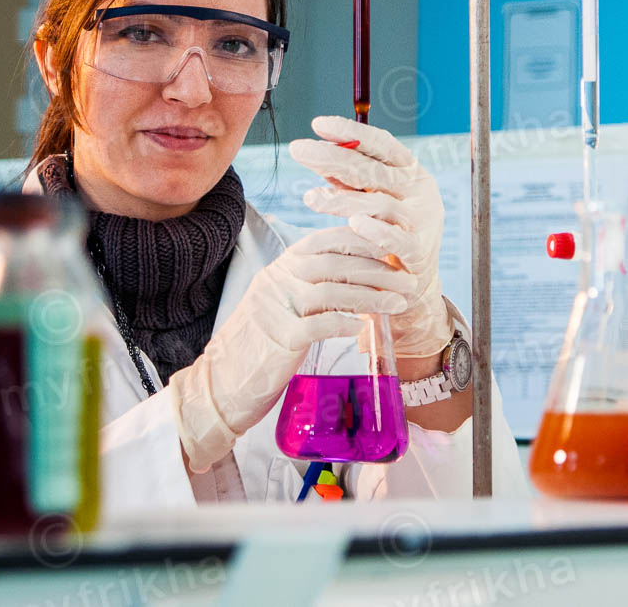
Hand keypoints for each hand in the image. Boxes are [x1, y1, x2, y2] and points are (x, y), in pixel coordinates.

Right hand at [170, 225, 411, 472]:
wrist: (220, 386)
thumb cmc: (257, 348)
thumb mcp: (280, 306)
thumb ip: (308, 288)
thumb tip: (355, 278)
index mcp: (278, 269)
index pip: (324, 242)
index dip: (360, 241)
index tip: (390, 248)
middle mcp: (276, 281)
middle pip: (334, 263)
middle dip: (376, 269)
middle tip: (407, 281)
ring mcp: (276, 308)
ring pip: (332, 291)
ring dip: (371, 296)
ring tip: (398, 304)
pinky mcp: (279, 339)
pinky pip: (319, 324)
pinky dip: (345, 323)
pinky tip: (365, 327)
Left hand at [290, 116, 449, 359]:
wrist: (415, 280)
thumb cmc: (390, 229)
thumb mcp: (375, 197)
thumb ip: (350, 178)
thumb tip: (318, 150)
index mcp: (411, 170)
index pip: (381, 143)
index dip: (351, 132)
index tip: (318, 124)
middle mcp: (419, 190)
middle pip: (372, 170)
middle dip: (332, 158)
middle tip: (298, 150)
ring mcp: (421, 220)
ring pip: (378, 204)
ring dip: (343, 199)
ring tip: (310, 198)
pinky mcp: (419, 251)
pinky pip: (394, 238)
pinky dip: (373, 229)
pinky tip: (351, 223)